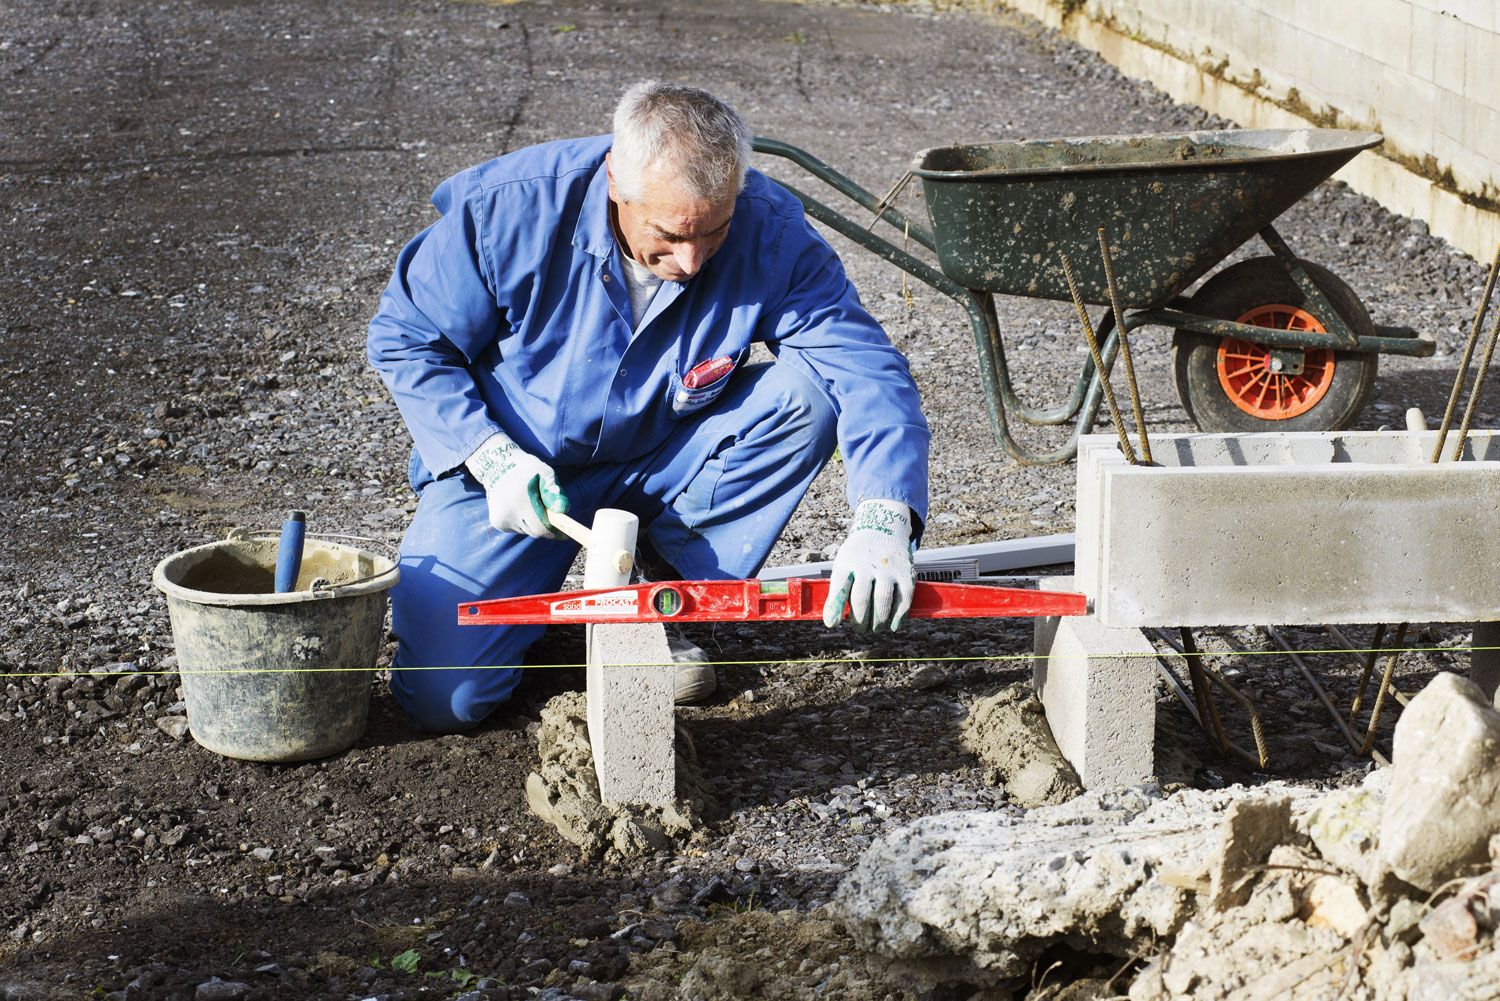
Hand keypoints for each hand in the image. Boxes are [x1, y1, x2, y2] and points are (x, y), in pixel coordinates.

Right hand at [464, 432, 569, 538]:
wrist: (497, 466)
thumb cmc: (526, 469)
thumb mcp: (544, 473)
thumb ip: (554, 491)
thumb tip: (563, 510)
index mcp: (522, 500)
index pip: (541, 528)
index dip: (555, 532)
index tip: (564, 534)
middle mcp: (509, 512)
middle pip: (535, 532)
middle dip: (545, 527)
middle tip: (551, 516)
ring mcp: (501, 518)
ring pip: (526, 531)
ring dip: (533, 524)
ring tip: (531, 505)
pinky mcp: (496, 522)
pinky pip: (517, 529)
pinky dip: (522, 522)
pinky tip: (519, 507)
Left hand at [822, 499, 915, 631]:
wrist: (883, 529)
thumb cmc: (858, 556)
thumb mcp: (843, 565)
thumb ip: (838, 591)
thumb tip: (831, 621)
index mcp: (847, 561)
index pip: (839, 586)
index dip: (835, 607)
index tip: (832, 623)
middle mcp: (867, 563)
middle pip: (862, 597)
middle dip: (860, 620)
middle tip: (860, 629)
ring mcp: (888, 568)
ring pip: (883, 600)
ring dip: (878, 620)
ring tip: (875, 628)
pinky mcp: (906, 574)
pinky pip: (903, 599)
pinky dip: (898, 616)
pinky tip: (892, 625)